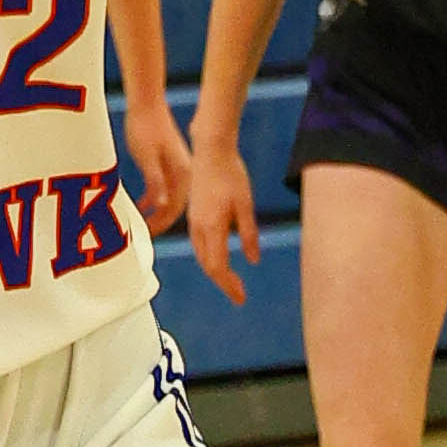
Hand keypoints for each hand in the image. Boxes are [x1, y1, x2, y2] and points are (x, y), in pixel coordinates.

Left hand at [124, 97, 192, 233]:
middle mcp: (184, 173)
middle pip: (174, 207)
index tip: (146, 235)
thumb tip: (163, 205)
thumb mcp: (147, 157)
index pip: (175, 209)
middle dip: (159, 223)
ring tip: (140, 225)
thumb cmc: (144, 129)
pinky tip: (140, 206)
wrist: (147, 104)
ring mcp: (177, 168)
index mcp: (181, 173)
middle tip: (141, 236)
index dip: (161, 224)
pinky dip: (153, 200)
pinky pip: (164, 189)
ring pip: (169, 199)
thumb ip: (156, 182)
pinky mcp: (169, 163)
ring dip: (156, 213)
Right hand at [186, 140, 258, 305]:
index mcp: (212, 227)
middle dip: (222, 282)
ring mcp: (193, 221)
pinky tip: (221, 256)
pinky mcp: (193, 214)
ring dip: (215, 271)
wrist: (211, 149)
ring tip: (230, 280)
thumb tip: (252, 260)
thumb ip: (249, 234)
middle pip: (207, 265)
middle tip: (239, 294)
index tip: (241, 297)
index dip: (229, 286)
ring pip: (201, 255)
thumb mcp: (246, 205)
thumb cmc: (231, 174)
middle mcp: (198, 228)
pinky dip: (209, 257)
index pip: (218, 267)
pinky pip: (199, 243)